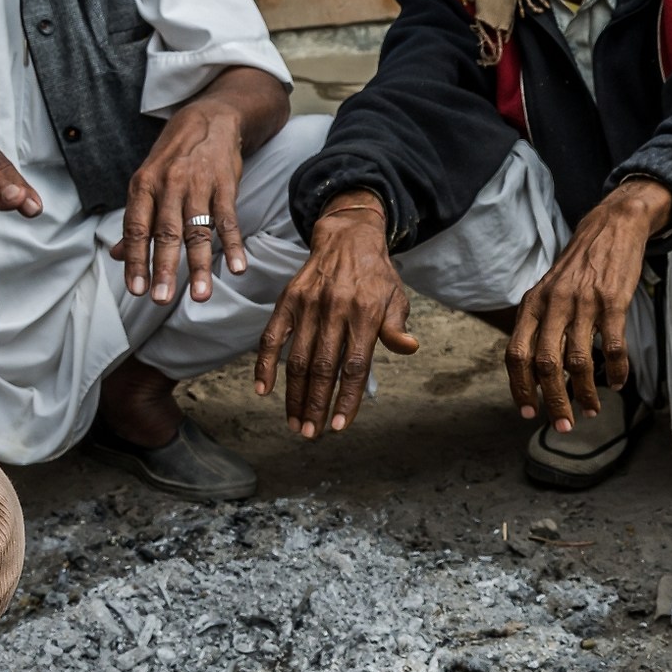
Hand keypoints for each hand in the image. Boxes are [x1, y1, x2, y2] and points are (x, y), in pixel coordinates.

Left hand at [111, 98, 247, 303]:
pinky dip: (233, 245)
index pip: (136, 228)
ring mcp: (199, 185)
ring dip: (200, 265)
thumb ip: (136, 221)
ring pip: (198, 231)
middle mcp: (169, 185)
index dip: (136, 260)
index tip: (136, 289)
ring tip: (201, 295)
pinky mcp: (225, 186)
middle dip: (164, 268)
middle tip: (161, 299)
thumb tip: (117, 255)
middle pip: (166, 233)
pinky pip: (229, 219)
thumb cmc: (174, 156)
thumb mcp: (148, 181)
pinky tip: (237, 268)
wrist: (210, 120)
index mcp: (144, 185)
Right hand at [253, 192, 419, 437]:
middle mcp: (335, 310)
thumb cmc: (376, 276)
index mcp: (365, 313)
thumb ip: (397, 326)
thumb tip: (408, 347)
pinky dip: (265, 363)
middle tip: (311, 434)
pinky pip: (272, 336)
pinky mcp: (288, 300)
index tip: (340, 426)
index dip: (346, 398)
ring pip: (297, 358)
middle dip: (316, 405)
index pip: (355, 366)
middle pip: (323, 368)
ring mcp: (308, 305)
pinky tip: (263, 389)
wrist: (348, 238)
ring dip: (294, 395)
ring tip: (295, 422)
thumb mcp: (396, 298)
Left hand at [505, 177, 671, 430]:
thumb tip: (536, 372)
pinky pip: (612, 346)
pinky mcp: (613, 301)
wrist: (611, 226)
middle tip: (564, 425)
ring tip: (592, 409)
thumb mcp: (548, 289)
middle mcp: (553, 304)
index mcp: (532, 303)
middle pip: (545, 364)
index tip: (528, 412)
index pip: (516, 353)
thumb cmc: (579, 266)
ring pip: (578, 361)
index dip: (519, 387)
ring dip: (585, 393)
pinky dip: (616, 371)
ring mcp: (583, 302)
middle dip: (554, 401)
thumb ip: (539, 324)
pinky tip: (618, 382)